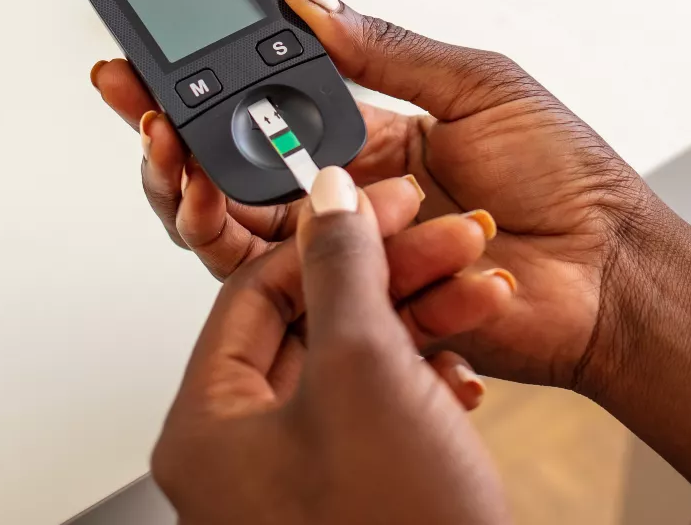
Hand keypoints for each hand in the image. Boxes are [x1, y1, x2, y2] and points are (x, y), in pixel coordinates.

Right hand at [93, 0, 679, 388]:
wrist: (612, 269)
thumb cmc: (568, 179)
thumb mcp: (479, 86)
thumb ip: (387, 50)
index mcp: (376, 139)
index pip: (268, 110)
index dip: (206, 87)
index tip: (150, 59)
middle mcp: (352, 201)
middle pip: (232, 179)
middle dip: (171, 143)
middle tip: (140, 112)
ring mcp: (351, 260)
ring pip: (239, 238)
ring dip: (191, 198)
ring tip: (173, 162)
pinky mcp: (359, 312)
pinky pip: (286, 293)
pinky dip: (248, 256)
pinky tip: (220, 213)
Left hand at [152, 167, 509, 523]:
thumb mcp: (366, 373)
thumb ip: (342, 272)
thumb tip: (326, 200)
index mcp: (209, 427)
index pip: (255, 291)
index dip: (328, 235)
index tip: (386, 201)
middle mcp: (245, 452)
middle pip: (313, 321)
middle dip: (393, 276)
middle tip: (449, 238)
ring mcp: (301, 475)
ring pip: (357, 360)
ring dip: (422, 318)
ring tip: (480, 292)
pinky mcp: (356, 490)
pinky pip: (382, 407)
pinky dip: (426, 376)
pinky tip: (467, 368)